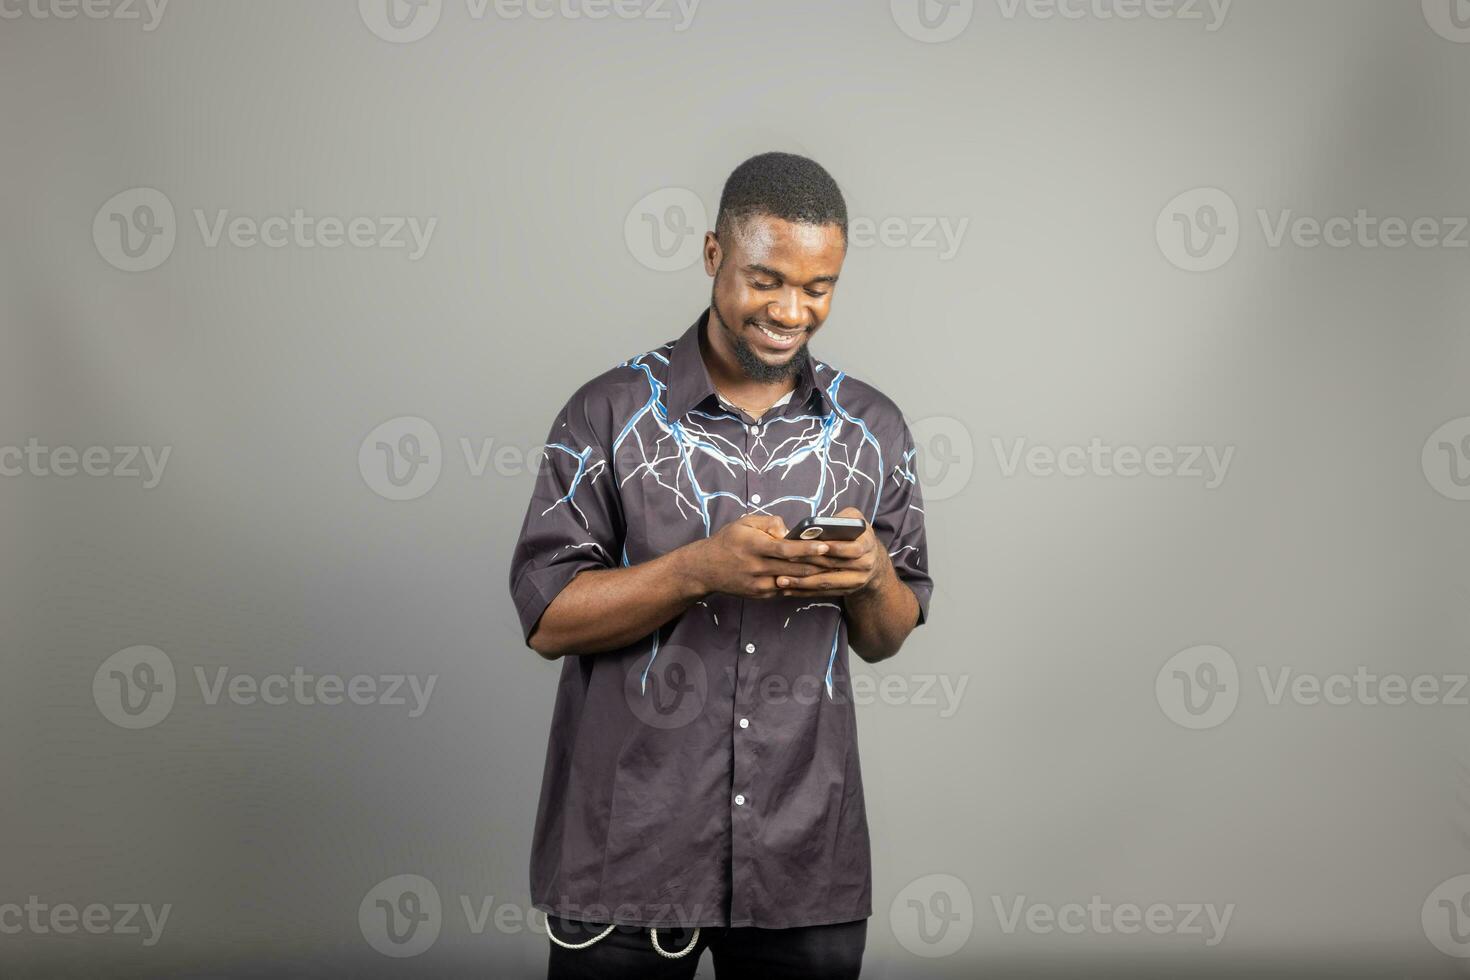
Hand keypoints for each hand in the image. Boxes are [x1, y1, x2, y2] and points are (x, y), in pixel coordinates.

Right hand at [682, 514, 832, 599]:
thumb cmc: (727, 541)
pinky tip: (816, 580)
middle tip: (841, 560)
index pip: (786, 549)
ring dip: (814, 577)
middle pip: (795, 568)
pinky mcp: (761, 595)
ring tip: (834, 571)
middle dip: (819, 565)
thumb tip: (789, 531)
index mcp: (755, 547)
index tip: (826, 546)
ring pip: (793, 581)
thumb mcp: (744, 523)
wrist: (705, 569)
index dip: (808, 549)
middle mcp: (758, 567)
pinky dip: (801, 584)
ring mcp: (759, 584)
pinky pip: (786, 589)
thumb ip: (768, 523)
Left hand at [766, 507, 892, 598]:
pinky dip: (804, 592)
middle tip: (786, 560)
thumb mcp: (855, 520)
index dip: (832, 548)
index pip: (851, 549)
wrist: (872, 561)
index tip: (810, 545)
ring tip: (781, 580)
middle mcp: (864, 565)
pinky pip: (823, 593)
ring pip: (826, 582)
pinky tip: (787, 590)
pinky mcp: (845, 591)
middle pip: (833, 566)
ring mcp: (855, 581)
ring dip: (802, 583)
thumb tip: (819, 525)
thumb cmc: (857, 534)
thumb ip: (841, 519)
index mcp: (867, 545)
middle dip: (808, 563)